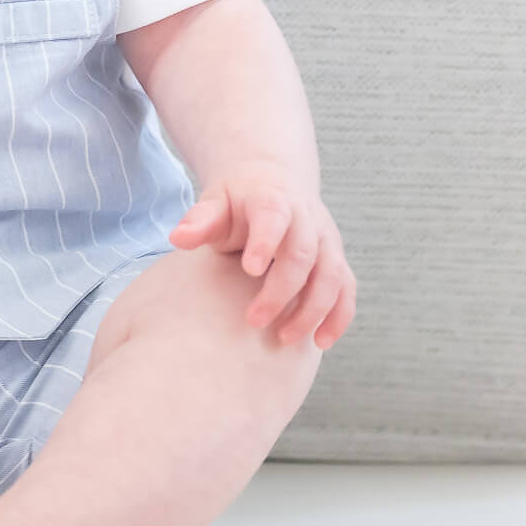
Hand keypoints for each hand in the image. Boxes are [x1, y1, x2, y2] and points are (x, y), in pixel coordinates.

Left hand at [169, 165, 356, 347]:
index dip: (265, 242)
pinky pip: (346, 289)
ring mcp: (326, 240)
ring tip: (285, 338)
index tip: (250, 269)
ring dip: (312, 309)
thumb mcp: (215, 202)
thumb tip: (178, 237)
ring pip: (331, 275)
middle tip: (254, 320)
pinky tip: (320, 342)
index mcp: (273, 200)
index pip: (274, 217)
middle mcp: (306, 219)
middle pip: (303, 254)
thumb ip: (200, 220)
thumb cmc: (237, 201)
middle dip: (282, 290)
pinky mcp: (336, 259)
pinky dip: (339, 316)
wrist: (272, 183)